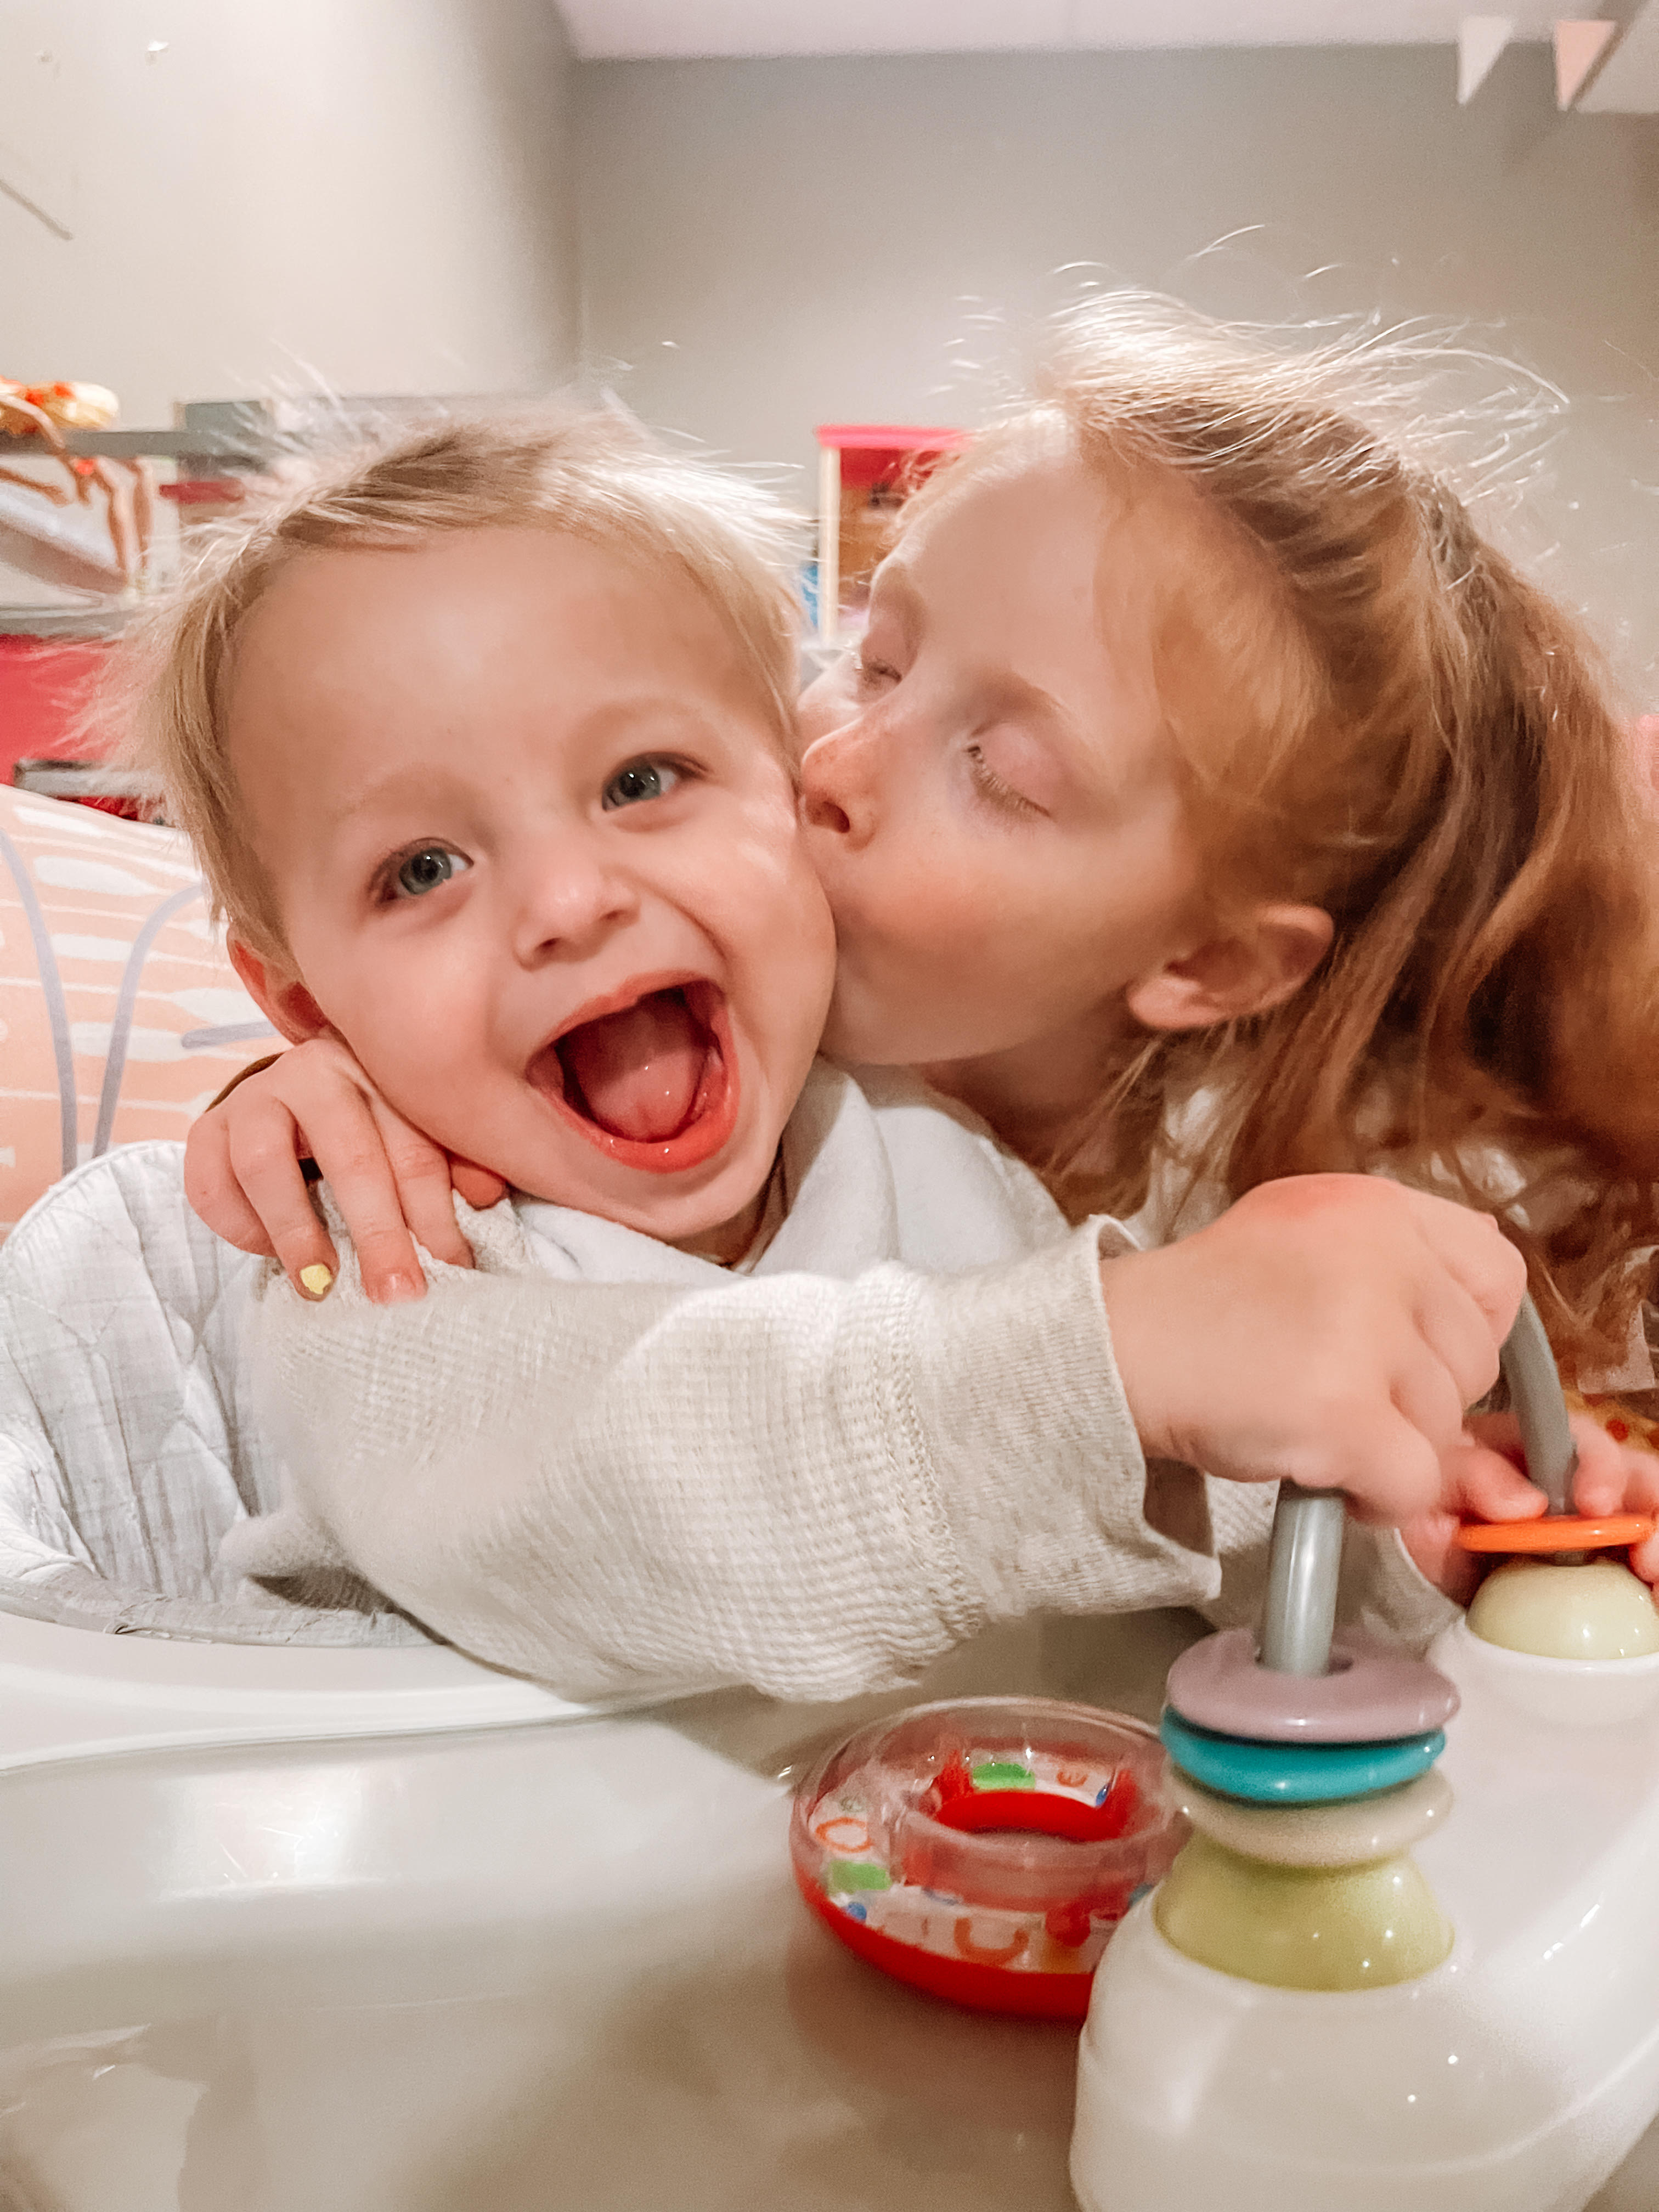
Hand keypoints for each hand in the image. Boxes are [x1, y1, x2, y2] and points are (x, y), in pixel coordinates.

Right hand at [183, 1037, 506, 1301]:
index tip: (452, 1268)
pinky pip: (209, 1180)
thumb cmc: (376, 1124)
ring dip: (296, 1230)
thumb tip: (487, 1196)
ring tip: (321, 1285)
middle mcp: (317, 1072)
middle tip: (396, 1295)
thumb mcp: (422, 1132)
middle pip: (350, 1156)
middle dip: (377, 1233)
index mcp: (382, 1070)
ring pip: (265, 1163)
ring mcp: (256, 1096)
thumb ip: (457, 1161)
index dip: (435, 1213)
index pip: (414, 1146)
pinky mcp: (208, 1127)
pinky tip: (270, 1253)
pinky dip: (239, 1225)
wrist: (301, 1094)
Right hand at [1098, 1175, 1527, 1523]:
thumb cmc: (1207, 1309)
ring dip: (1390, 1450)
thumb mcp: (1307, 1242)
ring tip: (1313, 1426)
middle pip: (1474, 1359)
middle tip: (1343, 1396)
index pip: (1496, 1269)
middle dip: (1422, 1399)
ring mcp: (1362, 1331)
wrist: (1116, 1349)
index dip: (1475, 1327)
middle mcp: (1379, 1254)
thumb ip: (1399, 1274)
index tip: (1423, 1355)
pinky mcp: (1342, 1410)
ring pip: (1444, 1428)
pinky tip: (1324, 1474)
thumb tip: (1501, 1351)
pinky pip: (1413, 1482)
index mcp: (1374, 1206)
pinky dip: (1375, 1498)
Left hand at [1404, 1416, 1658, 1603]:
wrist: (1422, 1562)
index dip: (1601, 1468)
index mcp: (1538, 1447)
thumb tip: (1528, 1503)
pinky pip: (1638, 1568)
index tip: (1594, 1505)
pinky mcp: (1601, 1566)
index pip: (1585, 1442)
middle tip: (1643, 1556)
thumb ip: (1470, 1476)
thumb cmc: (1430, 1507)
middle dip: (1650, 1514)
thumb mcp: (1434, 1483)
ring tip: (1650, 1580)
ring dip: (1656, 1546)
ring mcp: (1595, 1524)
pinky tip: (1650, 1604)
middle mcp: (1578, 1481)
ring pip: (1647, 1521)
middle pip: (1637, 1481)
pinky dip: (1649, 1584)